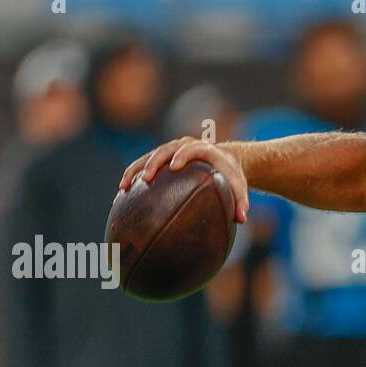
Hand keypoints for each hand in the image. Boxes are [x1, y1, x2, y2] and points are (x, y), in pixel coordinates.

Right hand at [119, 137, 249, 224]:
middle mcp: (183, 146)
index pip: (190, 149)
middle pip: (164, 150)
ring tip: (124, 187)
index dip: (181, 155)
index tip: (174, 167)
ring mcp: (170, 151)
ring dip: (135, 170)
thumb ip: (242, 201)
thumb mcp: (239, 186)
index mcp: (203, 149)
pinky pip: (143, 164)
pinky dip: (133, 175)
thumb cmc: (231, 176)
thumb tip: (242, 219)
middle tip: (146, 179)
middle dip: (153, 163)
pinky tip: (123, 193)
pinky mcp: (161, 158)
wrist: (223, 160)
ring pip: (148, 156)